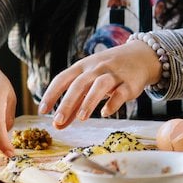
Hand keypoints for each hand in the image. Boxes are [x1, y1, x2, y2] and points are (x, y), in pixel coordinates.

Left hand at [39, 40, 160, 128]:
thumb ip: (75, 104)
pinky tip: (105, 113)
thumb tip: (58, 125)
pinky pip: (120, 93)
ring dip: (89, 101)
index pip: (62, 78)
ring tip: (82, 118)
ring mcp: (114, 75)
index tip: (42, 110)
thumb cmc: (109, 71)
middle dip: (67, 102)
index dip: (51, 94)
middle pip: (79, 84)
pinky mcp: (130, 83)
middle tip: (58, 120)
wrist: (140, 57)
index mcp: (82, 67)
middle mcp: (96, 68)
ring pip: (100, 85)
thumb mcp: (90, 82)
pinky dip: (112, 103)